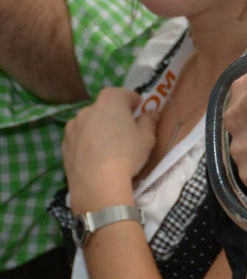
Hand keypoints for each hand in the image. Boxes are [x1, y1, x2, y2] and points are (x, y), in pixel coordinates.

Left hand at [62, 88, 156, 210]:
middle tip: (126, 130)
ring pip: (90, 123)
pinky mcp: (64, 146)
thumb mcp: (147, 137)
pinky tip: (97, 157)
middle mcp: (87, 109)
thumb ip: (149, 121)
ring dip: (99, 128)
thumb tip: (150, 113)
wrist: (97, 185)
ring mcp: (72, 128)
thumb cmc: (127, 154)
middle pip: (105, 107)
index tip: (140, 112)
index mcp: (110, 101)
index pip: (124, 94)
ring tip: (109, 146)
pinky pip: (80, 138)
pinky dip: (88, 142)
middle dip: (115, 115)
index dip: (134, 102)